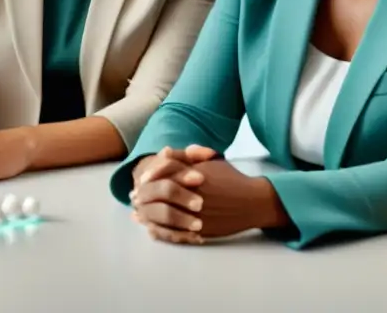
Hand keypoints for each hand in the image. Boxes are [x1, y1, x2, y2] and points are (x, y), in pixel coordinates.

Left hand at [135, 155, 281, 243]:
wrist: (252, 201)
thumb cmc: (231, 178)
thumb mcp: (212, 162)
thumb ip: (189, 157)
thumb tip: (166, 152)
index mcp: (194, 175)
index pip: (164, 170)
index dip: (150, 175)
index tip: (141, 180)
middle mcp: (192, 194)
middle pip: (159, 194)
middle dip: (144, 196)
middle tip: (134, 198)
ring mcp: (196, 214)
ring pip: (164, 216)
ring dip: (148, 216)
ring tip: (138, 216)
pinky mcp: (201, 230)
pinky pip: (175, 233)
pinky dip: (160, 232)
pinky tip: (151, 230)